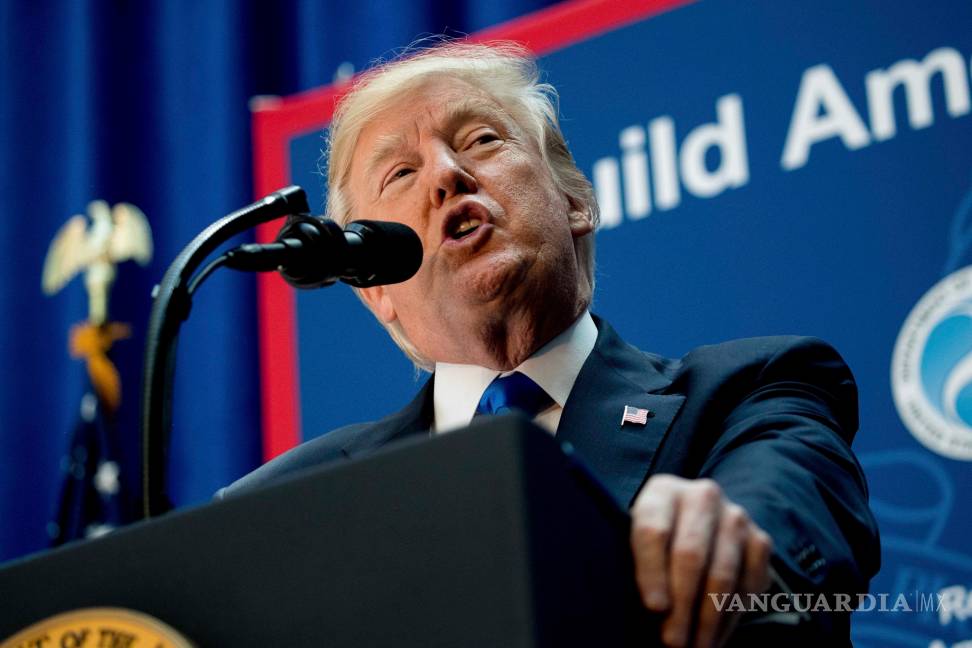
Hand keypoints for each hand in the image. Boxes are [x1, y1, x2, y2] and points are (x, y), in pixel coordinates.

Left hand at [630, 474, 772, 647]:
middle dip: (682, 606)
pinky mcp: (760, 539)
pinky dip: (732, 617)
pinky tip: (715, 637)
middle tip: (673, 641)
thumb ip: (636, 564)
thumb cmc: (655, 541)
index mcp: (661, 491)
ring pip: (722, 574)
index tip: (654, 608)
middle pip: (691, 555)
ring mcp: (735, 517)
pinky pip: (749, 584)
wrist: (695, 523)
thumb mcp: (634, 540)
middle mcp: (702, 496)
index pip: (654, 531)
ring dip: (708, 619)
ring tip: (695, 647)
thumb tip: (650, 608)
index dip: (652, 571)